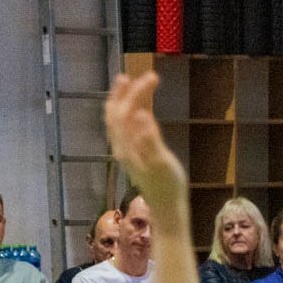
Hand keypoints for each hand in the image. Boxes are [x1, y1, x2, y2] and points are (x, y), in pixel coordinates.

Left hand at [104, 72, 187, 209]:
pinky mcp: (132, 154)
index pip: (126, 111)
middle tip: (130, 75)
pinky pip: (123, 127)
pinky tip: (139, 109)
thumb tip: (142, 116)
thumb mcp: (162, 163)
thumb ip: (150, 139)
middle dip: (121, 93)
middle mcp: (121, 146)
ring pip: (116, 119)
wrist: (166, 207)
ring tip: (128, 84)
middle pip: (114, 113)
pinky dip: (127, 112)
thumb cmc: (168, 186)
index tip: (152, 77)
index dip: (136, 92)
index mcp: (126, 146)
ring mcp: (125, 150)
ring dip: (120, 100)